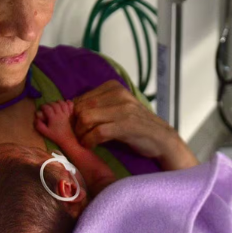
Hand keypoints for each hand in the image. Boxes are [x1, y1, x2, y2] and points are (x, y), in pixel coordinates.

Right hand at [35, 101, 75, 145]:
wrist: (66, 139)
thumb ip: (39, 126)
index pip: (48, 108)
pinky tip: (66, 102)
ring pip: (62, 104)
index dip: (43, 106)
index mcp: (53, 118)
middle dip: (49, 104)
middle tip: (46, 106)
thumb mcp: (45, 132)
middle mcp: (60, 114)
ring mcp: (66, 114)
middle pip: (54, 104)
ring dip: (57, 102)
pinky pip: (70, 106)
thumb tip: (36, 119)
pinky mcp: (70, 115)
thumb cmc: (55, 136)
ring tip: (54, 104)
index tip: (41, 107)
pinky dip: (68, 103)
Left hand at [72, 80, 196, 170]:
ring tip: (86, 141)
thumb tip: (70, 111)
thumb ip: (98, 106)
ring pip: (86, 118)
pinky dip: (89, 141)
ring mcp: (123, 108)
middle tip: (81, 136)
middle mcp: (118, 93)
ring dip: (81, 134)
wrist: (161, 138)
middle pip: (81, 108)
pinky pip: (97, 132)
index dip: (75, 116)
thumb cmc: (135, 126)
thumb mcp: (117, 108)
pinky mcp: (126, 124)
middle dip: (76, 125)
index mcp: (113, 87)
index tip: (79, 128)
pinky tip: (91, 145)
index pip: (80, 99)